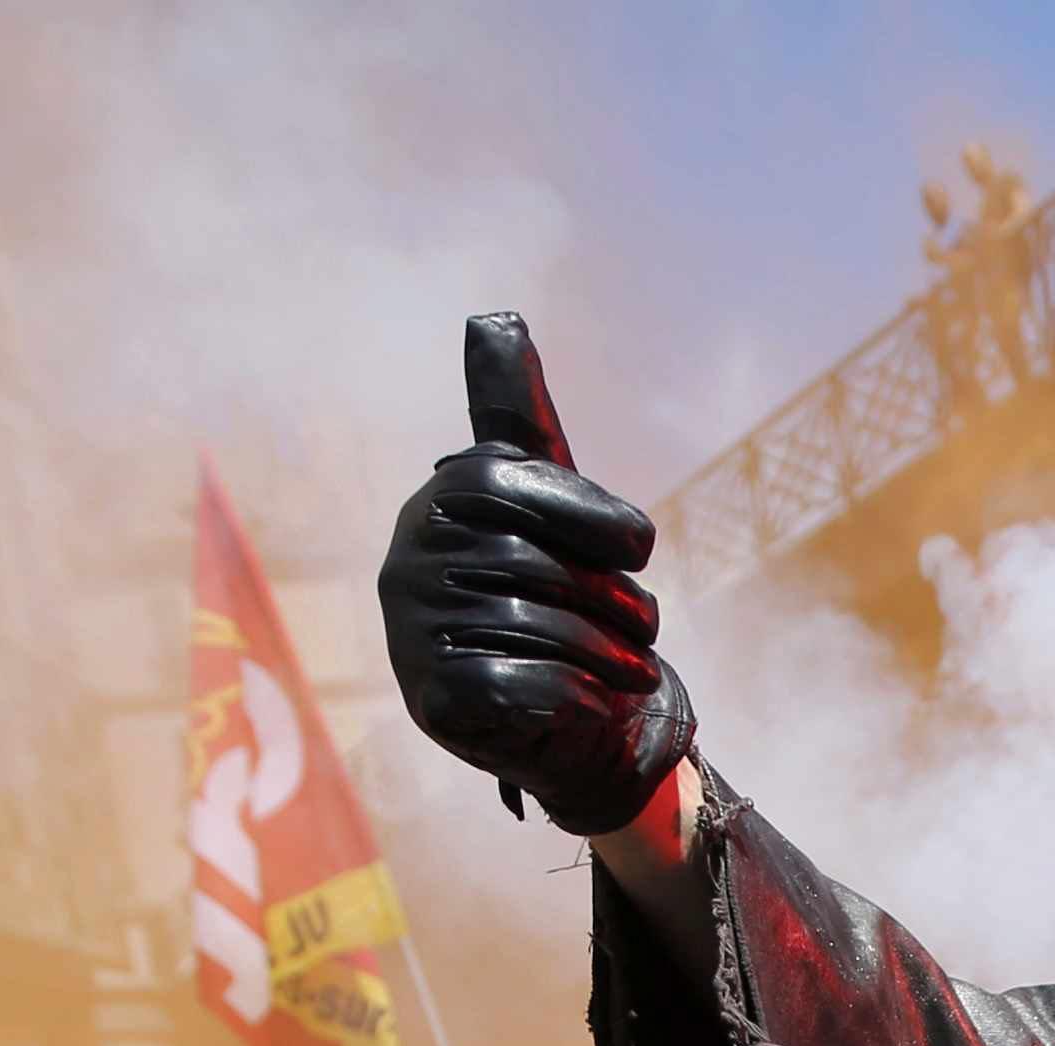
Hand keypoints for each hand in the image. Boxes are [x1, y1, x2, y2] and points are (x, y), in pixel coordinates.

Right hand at [380, 440, 695, 836]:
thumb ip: (521, 416)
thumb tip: (492, 316)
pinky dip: (576, 697)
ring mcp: (412, 630)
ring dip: (608, 656)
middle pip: (537, 565)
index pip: (520, 483)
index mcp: (444, 495)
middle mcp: (412, 556)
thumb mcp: (553, 500)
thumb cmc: (566, 597)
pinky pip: (522, 684)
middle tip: (642, 631)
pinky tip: (588, 702)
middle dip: (615, 604)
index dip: (595, 520)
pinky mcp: (431, 700)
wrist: (571, 720)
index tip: (637, 551)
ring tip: (631, 670)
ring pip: (538, 628)